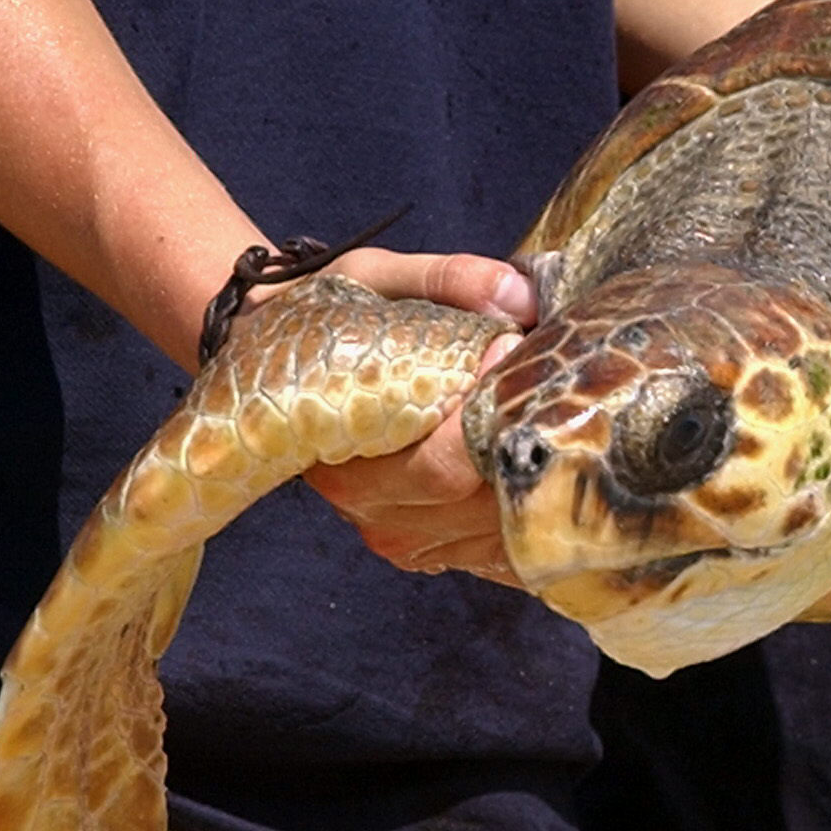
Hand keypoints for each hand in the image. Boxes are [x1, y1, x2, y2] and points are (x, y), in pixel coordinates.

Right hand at [297, 250, 538, 585]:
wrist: (278, 367)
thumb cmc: (330, 318)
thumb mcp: (372, 279)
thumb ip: (447, 280)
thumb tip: (521, 298)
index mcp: (346, 455)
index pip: (445, 463)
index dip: (495, 412)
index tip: (516, 349)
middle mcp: (370, 508)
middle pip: (478, 502)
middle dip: (530, 442)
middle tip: (552, 381)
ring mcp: (401, 537)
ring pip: (499, 528)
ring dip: (539, 473)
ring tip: (550, 409)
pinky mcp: (432, 550)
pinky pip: (501, 545)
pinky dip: (532, 505)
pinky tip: (541, 455)